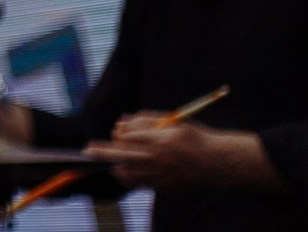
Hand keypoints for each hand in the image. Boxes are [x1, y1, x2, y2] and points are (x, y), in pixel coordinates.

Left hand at [86, 118, 280, 191]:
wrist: (221, 163)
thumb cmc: (196, 138)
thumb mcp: (174, 121)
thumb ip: (146, 120)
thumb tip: (121, 124)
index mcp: (163, 139)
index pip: (129, 135)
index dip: (120, 133)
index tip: (116, 132)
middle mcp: (160, 158)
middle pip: (122, 155)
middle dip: (102, 151)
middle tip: (87, 150)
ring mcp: (163, 175)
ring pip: (128, 172)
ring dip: (116, 166)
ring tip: (109, 161)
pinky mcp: (165, 187)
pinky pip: (140, 184)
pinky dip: (129, 178)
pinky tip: (124, 172)